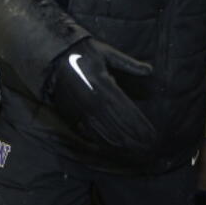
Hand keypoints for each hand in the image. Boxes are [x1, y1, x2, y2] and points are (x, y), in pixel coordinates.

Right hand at [46, 37, 155, 154]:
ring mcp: (82, 109)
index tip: (152, 134)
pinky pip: (89, 131)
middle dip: (134, 137)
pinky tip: (113, 148)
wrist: (53, 58)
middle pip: (118, 124)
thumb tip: (150, 69)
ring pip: (104, 130)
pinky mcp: (72, 114)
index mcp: (104, 85)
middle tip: (149, 147)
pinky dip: (102, 141)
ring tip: (135, 151)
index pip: (126, 109)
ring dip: (121, 142)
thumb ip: (129, 64)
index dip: (140, 124)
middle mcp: (93, 100)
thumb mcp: (107, 53)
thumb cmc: (83, 53)